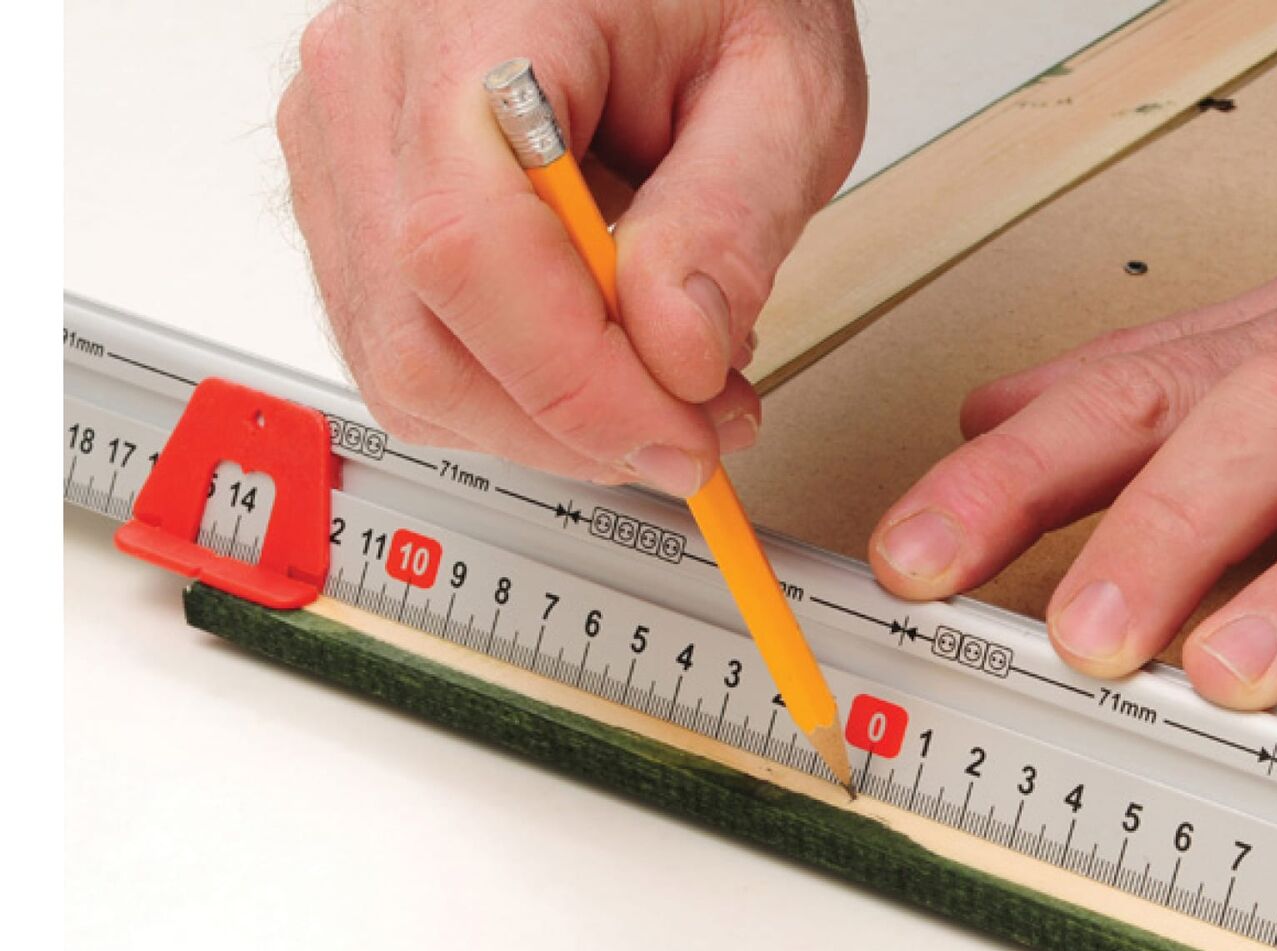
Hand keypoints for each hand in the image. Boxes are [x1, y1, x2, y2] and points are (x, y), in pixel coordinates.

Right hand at [278, 0, 864, 493]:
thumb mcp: (783, 86)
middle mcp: (371, 79)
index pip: (469, 247)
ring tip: (666, 388)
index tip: (681, 434)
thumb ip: (732, 216)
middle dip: (576, 425)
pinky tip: (599, 356)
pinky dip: (511, 390)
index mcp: (475, 22)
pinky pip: (408, 345)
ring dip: (547, 423)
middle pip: (422, 334)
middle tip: (698, 431)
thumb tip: (677, 351)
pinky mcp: (352, 195)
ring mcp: (344, 141)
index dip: (577, 382)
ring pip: (406, 364)